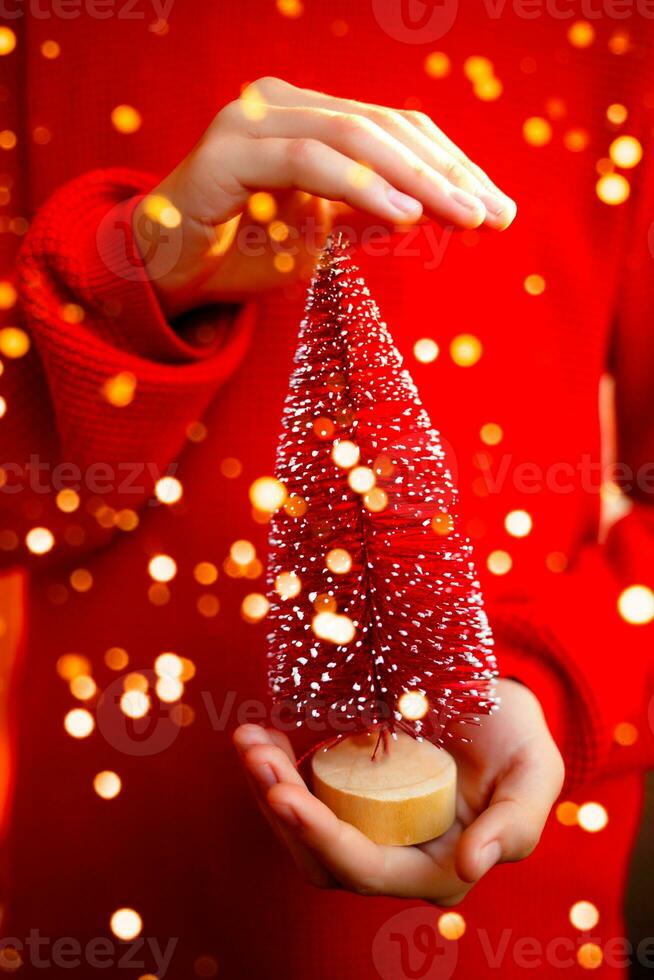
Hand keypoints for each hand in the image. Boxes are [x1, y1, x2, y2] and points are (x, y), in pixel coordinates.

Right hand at [134, 76, 516, 316]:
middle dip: (446, 173)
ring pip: (353, 134)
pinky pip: (309, 161)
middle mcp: (283, 105)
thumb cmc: (240, 252)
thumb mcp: (322, 236)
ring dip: (415, 178)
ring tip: (463, 216)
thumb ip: (371, 212)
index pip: (395, 130)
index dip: (450, 166)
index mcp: (310, 118)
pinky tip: (405, 217)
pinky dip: (361, 187)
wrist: (163, 273)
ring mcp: (252, 120)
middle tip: (494, 215)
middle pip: (384, 126)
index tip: (496, 209)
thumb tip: (435, 206)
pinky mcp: (228, 150)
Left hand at [233, 679, 563, 903]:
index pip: (367, 868)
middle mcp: (396, 857)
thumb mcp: (535, 775)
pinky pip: (304, 793)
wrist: (499, 708)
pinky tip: (261, 734)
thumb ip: (514, 826)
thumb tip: (469, 867)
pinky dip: (277, 767)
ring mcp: (368, 825)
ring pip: (303, 827)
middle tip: (256, 755)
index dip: (321, 837)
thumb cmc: (521, 744)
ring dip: (268, 787)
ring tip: (249, 741)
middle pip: (320, 855)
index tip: (283, 795)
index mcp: (438, 868)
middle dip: (281, 810)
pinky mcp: (350, 794)